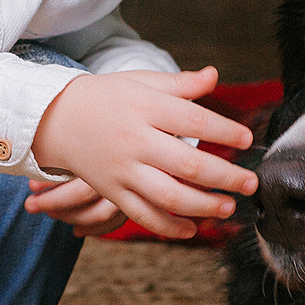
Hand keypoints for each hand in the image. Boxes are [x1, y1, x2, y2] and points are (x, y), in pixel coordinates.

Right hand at [28, 66, 257, 239]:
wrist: (54, 119)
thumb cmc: (105, 97)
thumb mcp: (141, 82)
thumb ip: (180, 84)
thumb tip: (214, 75)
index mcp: (145, 109)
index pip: (193, 120)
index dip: (224, 130)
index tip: (247, 139)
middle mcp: (135, 141)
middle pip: (187, 164)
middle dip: (225, 176)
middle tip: (251, 183)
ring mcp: (122, 170)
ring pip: (167, 195)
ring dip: (203, 206)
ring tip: (229, 207)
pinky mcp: (112, 191)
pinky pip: (142, 214)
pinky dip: (168, 226)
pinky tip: (192, 228)